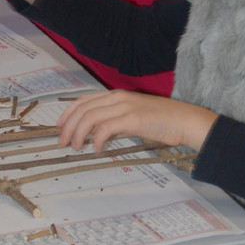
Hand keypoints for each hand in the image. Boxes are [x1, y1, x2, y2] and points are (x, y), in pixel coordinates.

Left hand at [57, 89, 216, 152]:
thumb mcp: (134, 117)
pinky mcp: (132, 119)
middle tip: (63, 142)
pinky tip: (96, 149)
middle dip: (68, 126)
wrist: (185, 120)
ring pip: (90, 117)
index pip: (84, 100)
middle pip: (83, 109)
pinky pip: (105, 128)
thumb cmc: (162, 121)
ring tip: (76, 147)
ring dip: (78, 134)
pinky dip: (96, 139)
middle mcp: (118, 98)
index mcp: (117, 95)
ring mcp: (125, 107)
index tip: (60, 126)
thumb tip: (98, 134)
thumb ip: (116, 122)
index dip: (68, 112)